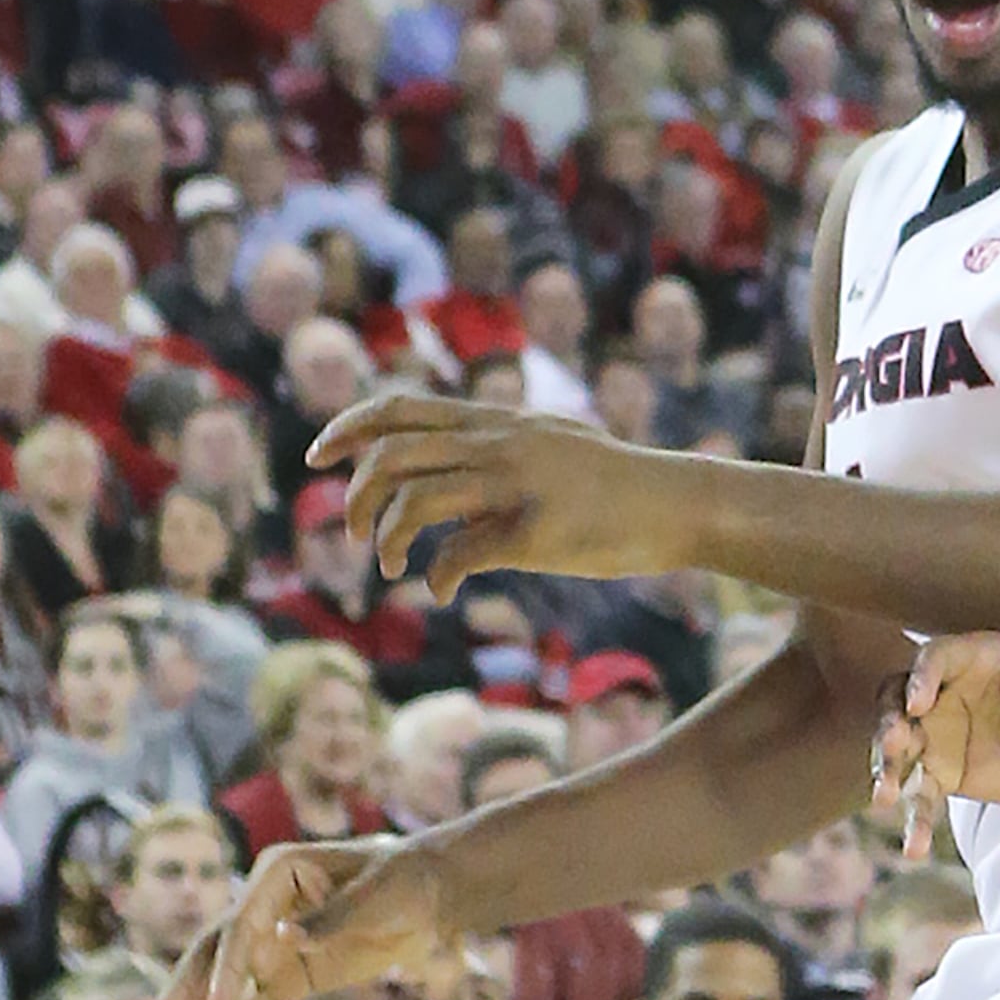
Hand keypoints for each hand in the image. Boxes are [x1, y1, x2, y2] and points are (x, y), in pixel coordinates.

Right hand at [147, 838, 450, 999]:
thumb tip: (285, 937)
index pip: (240, 926)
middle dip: (186, 992)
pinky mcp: (284, 976)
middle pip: (213, 953)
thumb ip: (333, 918)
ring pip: (219, 987)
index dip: (227, 967)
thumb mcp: (378, 895)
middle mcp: (261, 908)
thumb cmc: (405, 882)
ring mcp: (269, 945)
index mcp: (277, 875)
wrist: (433, 896)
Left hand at [310, 395, 700, 599]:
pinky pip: (457, 555)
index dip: (347, 428)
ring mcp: (516, 486)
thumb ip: (499, 452)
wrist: (680, 505)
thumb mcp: (552, 447)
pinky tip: (442, 592)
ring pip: (413, 502)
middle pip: (392, 455)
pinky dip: (435, 578)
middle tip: (351, 533)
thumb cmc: (618, 486)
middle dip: (353, 496)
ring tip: (386, 565)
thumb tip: (453, 480)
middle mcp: (501, 445)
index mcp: (500, 422)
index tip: (318, 456)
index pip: (401, 407)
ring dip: (383, 539)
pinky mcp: (533, 532)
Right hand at [872, 619, 999, 856]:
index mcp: (968, 658)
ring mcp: (937, 736)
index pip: (932, 660)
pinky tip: (913, 849)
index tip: (918, 702)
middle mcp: (941, 694)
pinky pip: (921, 797)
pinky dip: (915, 822)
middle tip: (892, 745)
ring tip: (884, 798)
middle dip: (889, 725)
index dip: (921, 678)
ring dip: (888, 773)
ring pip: (899, 754)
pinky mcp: (944, 775)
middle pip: (898, 705)